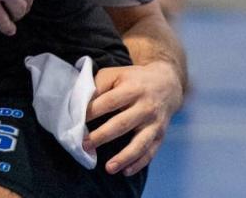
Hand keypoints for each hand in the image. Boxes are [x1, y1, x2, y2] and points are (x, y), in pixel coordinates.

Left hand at [83, 60, 183, 175]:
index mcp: (132, 88)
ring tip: (108, 168)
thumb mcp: (116, 74)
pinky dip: (138, 163)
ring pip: (140, 143)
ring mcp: (154, 122)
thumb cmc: (133, 80)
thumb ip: (99, 85)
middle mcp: (146, 106)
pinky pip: (150, 152)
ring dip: (123, 157)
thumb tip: (81, 102)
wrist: (167, 84)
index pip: (109, 102)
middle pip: (122, 124)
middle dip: (102, 136)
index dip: (92, 112)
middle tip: (84, 145)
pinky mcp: (160, 134)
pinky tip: (125, 171)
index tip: (77, 121)